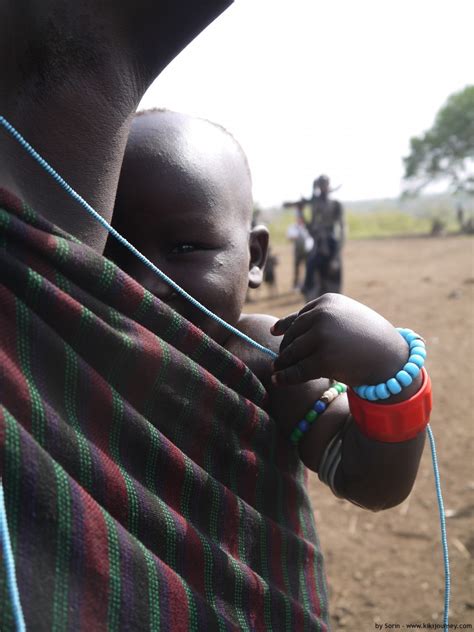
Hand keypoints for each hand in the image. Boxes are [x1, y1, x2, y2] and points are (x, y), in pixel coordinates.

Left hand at [270, 293, 408, 386]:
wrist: (393, 358)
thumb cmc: (370, 338)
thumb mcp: (347, 318)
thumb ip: (321, 318)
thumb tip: (280, 327)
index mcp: (327, 302)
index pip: (299, 316)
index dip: (286, 327)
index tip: (275, 333)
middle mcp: (322, 315)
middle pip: (293, 334)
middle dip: (286, 348)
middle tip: (279, 360)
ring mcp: (322, 336)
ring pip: (291, 352)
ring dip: (283, 362)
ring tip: (278, 369)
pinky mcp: (323, 359)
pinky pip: (297, 370)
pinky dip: (285, 376)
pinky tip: (278, 380)